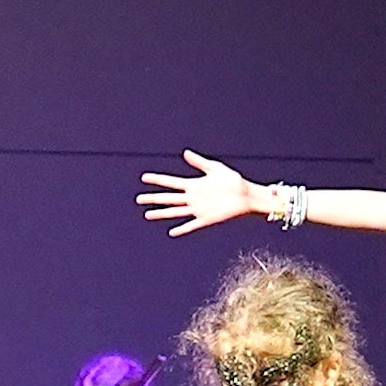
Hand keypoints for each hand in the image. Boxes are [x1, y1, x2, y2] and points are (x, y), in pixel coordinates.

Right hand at [137, 152, 259, 232]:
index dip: (158, 180)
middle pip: (168, 198)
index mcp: (193, 185)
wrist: (247, 195)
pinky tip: (172, 232)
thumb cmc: (233, 180)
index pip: (171, 182)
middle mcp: (192, 198)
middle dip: (153, 198)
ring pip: (175, 212)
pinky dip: (182, 229)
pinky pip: (191, 225)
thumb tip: (185, 153)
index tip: (144, 177)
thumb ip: (199, 162)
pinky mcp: (206, 219)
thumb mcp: (215, 168)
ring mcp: (198, 209)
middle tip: (138, 199)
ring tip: (147, 214)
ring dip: (161, 213)